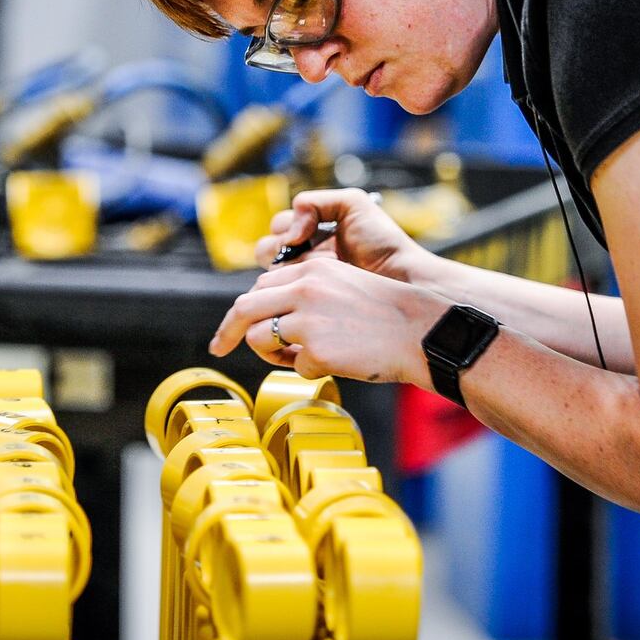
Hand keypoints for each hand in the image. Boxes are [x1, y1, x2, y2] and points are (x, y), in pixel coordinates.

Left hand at [210, 255, 452, 385]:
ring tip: (297, 357)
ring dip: (268, 352)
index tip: (235, 326)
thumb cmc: (387, 316)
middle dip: (228, 329)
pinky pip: (294, 366)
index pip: (262, 287)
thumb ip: (307, 296)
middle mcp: (304, 289)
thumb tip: (270, 321)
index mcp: (312, 270)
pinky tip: (336, 363)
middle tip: (218, 347)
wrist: (421, 331)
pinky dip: (309, 369)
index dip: (248, 308)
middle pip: (245, 307)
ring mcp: (307, 319)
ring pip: (258, 337)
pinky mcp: (315, 349)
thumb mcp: (342, 287)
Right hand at [254, 188, 429, 280]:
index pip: (278, 227)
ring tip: (322, 270)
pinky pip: (286, 296)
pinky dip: (297, 289)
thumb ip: (315, 202)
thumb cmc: (383, 243)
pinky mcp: (308, 305)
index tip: (306, 234)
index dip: (287, 229)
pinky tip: (322, 286)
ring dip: (291, 270)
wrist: (405, 278)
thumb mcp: (353, 205)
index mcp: (310, 232)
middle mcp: (304, 256)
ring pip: (273, 274)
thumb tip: (292, 231)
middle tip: (310, 254)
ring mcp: (305, 282)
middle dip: (283, 250)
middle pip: (268, 251)